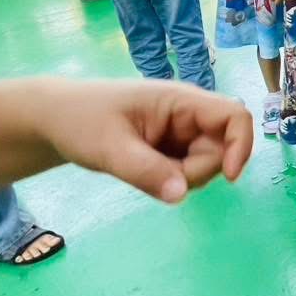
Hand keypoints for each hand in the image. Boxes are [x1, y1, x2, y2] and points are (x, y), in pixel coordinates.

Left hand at [40, 79, 252, 202]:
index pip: (234, 116)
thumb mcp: (109, 147)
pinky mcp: (170, 150)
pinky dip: (172, 180)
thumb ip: (145, 170)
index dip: (241, 145)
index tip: (227, 177)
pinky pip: (186, 172)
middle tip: (153, 174)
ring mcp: (180, 134)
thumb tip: (182, 194)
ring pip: (205, 165)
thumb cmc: (80, 120)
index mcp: (181, 101)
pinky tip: (143, 173)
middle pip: (220, 149)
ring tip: (141, 170)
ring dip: (182, 178)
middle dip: (196, 171)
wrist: (54, 120)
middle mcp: (188, 116)